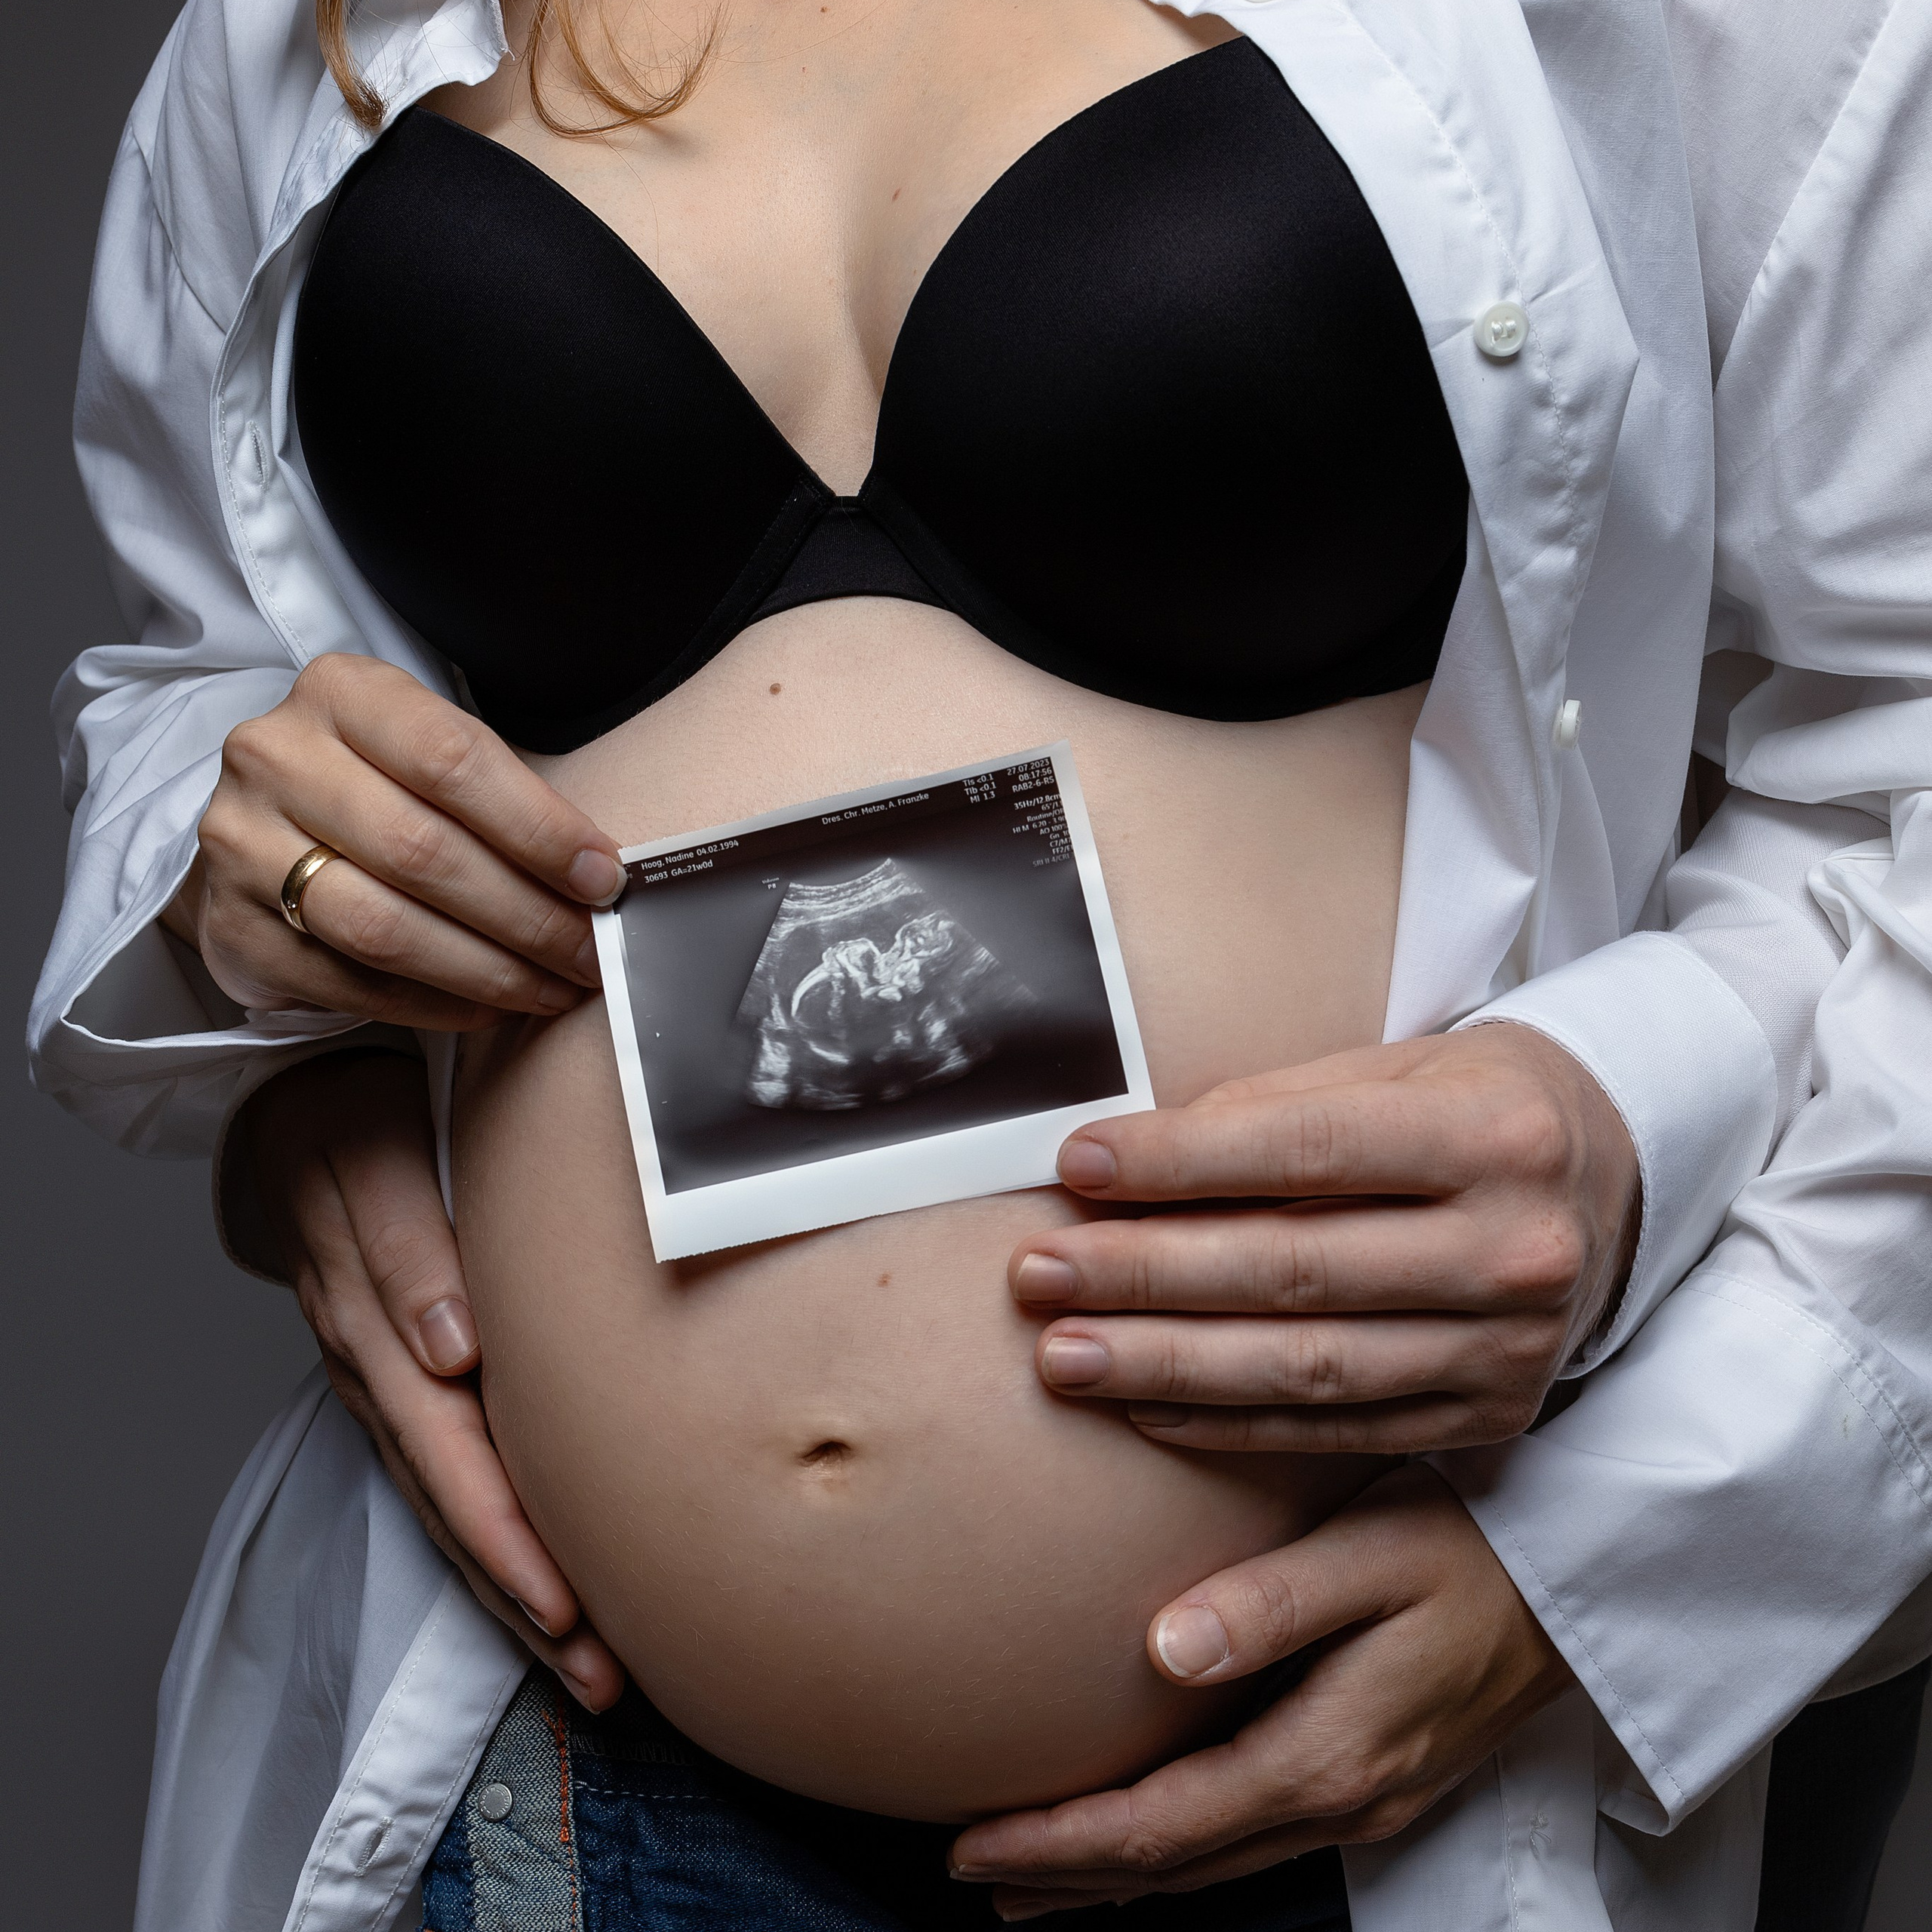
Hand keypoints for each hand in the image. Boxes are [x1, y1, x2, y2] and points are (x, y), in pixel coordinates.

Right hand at [165, 653, 626, 1029]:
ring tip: (551, 989)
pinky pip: (348, 983)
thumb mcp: (433, 752)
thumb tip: (601, 877)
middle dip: (526, 916)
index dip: (540, 829)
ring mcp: (241, 843)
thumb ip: (507, 798)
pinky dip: (432, 1004)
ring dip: (485, 971)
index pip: (454, 762)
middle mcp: (277, 758)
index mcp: (342, 693)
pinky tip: (489, 1008)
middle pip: (422, 852)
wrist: (265, 822)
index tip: (604, 880)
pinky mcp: (231, 926)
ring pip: (382, 927)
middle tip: (589, 953)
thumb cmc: (382, 784)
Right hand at [244, 1048, 624, 1708]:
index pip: (447, 1450)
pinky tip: (548, 1598)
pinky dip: (497, 1548)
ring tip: (591, 1671)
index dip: (504, 1531)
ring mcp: (389, 1389)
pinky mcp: (404, 1390)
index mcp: (375, 1324)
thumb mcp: (369, 1164)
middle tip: (600, 1674)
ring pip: (453, 1511)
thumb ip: (407, 1249)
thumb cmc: (353, 1127)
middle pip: (454, 1505)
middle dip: (526, 1595)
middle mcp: (380, 1374)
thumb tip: (453, 1350)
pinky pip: (449, 1484)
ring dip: (517, 1593)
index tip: (562, 1601)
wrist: (301, 1118)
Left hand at [949, 1465, 1572, 1919]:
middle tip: (975, 1870)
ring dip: (1117, 1876)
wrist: (1582, 1578)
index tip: (976, 1844)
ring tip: (1034, 1881)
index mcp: (1328, 1753)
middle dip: (1067, 1875)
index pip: (1163, 1827)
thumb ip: (1268, 1603)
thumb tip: (1160, 1650)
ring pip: (1213, 1861)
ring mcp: (1366, 1800)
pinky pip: (1252, 1839)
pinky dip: (1180, 1851)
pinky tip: (1150, 1841)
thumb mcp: (1373, 1554)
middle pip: (1178, 1865)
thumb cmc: (1475, 1546)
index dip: (1061, 1844)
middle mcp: (1344, 1798)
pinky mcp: (1377, 1780)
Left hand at [1013, 1024, 1638, 1452]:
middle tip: (1036, 1274)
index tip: (1078, 1166)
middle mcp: (1514, 1250)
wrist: (1618, 1183)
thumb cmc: (1476, 1107)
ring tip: (1062, 1354)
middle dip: (1148, 1275)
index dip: (1182, 1161)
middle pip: (1297, 1268)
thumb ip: (1278, 1108)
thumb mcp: (1400, 1070)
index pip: (1311, 1149)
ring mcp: (1508, 1349)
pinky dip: (1230, 1424)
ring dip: (1168, 1365)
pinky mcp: (1488, 1417)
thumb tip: (1132, 1156)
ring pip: (1308, 1367)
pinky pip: (1335, 1431)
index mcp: (1495, 1136)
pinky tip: (1143, 1409)